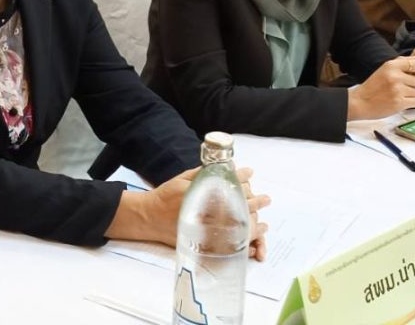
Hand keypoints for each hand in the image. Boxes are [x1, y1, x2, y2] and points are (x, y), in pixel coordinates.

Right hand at [118, 167, 270, 261]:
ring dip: (253, 225)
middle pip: (236, 209)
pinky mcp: (202, 244)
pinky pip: (227, 248)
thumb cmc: (166, 196)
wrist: (148, 218)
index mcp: (200, 196)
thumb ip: (208, 172)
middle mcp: (204, 214)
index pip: (229, 189)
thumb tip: (232, 166)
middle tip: (265, 199)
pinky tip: (252, 243)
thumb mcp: (185, 178)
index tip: (251, 177)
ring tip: (264, 223)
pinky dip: (242, 245)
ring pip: (235, 229)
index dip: (242, 183)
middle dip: (254, 203)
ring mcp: (204, 231)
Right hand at [347, 58, 414, 119]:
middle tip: (403, 89)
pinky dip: (410, 104)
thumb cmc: (373, 87)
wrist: (360, 102)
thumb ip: (400, 64)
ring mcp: (397, 89)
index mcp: (391, 65)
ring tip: (399, 96)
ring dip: (411, 96)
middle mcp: (395, 76)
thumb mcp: (385, 70)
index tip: (413, 77)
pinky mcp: (399, 102)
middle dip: (414, 86)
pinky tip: (400, 102)